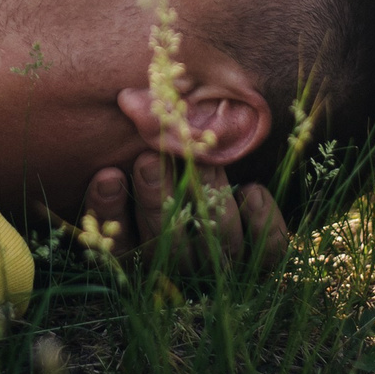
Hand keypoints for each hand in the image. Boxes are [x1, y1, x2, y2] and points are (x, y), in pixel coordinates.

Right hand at [83, 152, 290, 271]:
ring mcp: (222, 270)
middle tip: (150, 157)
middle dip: (155, 199)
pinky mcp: (261, 265)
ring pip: (215, 243)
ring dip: (208, 195)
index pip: (116, 245)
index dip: (109, 212)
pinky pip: (266, 252)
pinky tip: (251, 188)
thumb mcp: (146, 162)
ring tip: (203, 158)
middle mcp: (180, 270)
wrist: (235, 201)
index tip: (107, 173)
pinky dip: (261, 220)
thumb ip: (132, 149)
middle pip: (166, 246)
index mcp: (141, 255)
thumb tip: (121, 103)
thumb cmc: (171, 169)